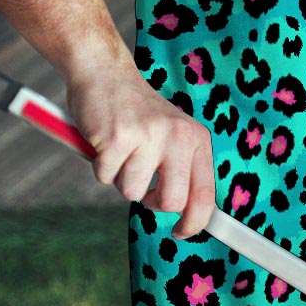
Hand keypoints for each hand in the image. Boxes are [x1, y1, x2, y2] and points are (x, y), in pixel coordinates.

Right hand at [66, 65, 214, 239]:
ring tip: (122, 150)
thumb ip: (182, 168)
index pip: (205, 193)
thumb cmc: (137, 112)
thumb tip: (189, 214)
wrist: (105, 73)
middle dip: (152, 202)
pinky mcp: (117, 138)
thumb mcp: (172, 134)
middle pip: (172, 201)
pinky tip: (105, 142)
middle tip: (143, 185)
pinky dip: (100, 166)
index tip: (182, 232)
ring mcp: (148, 136)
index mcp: (196, 138)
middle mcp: (177, 136)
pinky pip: (105, 177)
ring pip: (132, 192)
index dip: (195, 221)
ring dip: (121, 178)